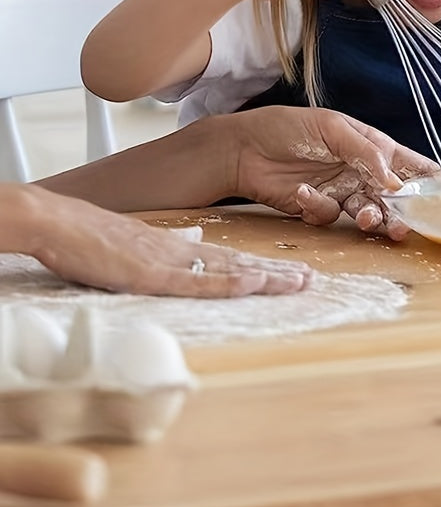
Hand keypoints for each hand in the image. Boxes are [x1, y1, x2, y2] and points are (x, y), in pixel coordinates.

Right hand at [18, 186, 312, 296]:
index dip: (266, 267)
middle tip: (311, 279)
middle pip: (241, 263)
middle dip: (277, 273)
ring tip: (298, 281)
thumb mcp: (145, 244)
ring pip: (229, 269)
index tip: (295, 272)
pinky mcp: (154, 273)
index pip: (234, 259)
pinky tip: (252, 281)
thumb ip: (175, 244)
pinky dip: (227, 281)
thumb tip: (200, 242)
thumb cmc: (98, 239)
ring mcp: (172, 261)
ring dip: (266, 277)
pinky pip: (197, 279)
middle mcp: (185, 252)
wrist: (63, 225)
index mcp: (183, 248)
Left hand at [222, 107, 439, 240]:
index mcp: (372, 147)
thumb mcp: (331, 128)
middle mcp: (361, 171)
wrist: (241, 149)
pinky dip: (318, 208)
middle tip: (401, 226)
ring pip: (366, 213)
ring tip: (364, 217)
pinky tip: (302, 193)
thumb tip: (393, 177)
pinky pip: (329, 216)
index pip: (409, 165)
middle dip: (400, 213)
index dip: (429, 180)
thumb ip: (365, 152)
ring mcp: (340, 190)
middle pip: (392, 198)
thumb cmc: (287, 127)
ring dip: (369, 218)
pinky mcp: (317, 207)